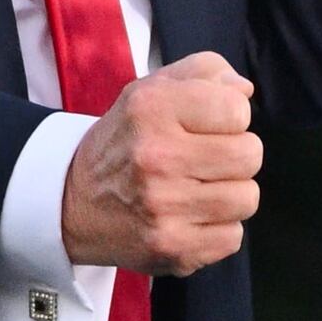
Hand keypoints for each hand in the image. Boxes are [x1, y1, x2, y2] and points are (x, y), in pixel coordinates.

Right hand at [62, 52, 258, 272]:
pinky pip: (233, 236)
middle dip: (235, 155)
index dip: (229, 116)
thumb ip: (204, 72)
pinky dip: (218, 228)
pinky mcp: (173, 248)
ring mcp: (164, 207)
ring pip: (247, 198)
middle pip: (250, 155)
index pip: (237, 109)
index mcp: (151, 108)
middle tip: (205, 160)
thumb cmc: (126, 140)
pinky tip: (190, 217)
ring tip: (198, 189)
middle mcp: (156, 157)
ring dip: (229, 193)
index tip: (206, 126)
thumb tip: (244, 90)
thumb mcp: (150, 89)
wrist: (71, 203)